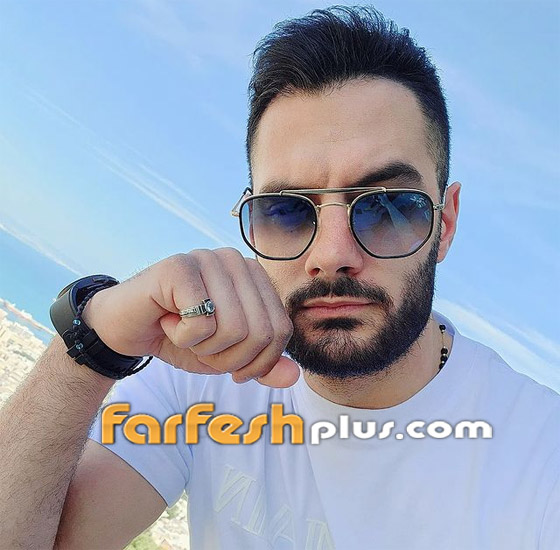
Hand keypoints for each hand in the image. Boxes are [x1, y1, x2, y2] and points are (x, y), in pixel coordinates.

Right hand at [81, 249, 298, 387]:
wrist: (127, 328)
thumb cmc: (180, 337)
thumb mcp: (226, 357)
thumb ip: (261, 365)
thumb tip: (293, 376)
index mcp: (255, 278)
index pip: (281, 330)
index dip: (258, 363)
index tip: (230, 367)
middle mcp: (237, 262)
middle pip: (260, 333)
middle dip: (229, 359)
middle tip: (202, 348)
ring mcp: (209, 259)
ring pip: (234, 330)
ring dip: (205, 349)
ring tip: (185, 332)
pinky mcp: (180, 267)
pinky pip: (201, 323)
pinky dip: (183, 337)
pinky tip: (168, 321)